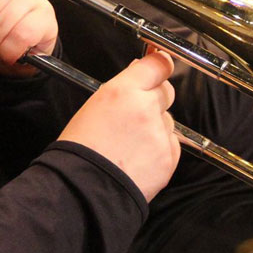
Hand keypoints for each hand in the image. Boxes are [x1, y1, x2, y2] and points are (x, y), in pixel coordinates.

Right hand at [59, 49, 180, 201]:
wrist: (83, 190)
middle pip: (166, 92)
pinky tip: (138, 159)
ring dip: (156, 127)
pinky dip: (160, 149)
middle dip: (156, 98)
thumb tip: (138, 73)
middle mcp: (146, 108)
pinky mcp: (169, 157)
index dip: (160, 62)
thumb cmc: (80, 151)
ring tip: (130, 146)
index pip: (156, 65)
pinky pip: (172, 144)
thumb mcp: (93, 107)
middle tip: (138, 113)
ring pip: (168, 121)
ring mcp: (160, 134)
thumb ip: (121, 90)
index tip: (161, 61)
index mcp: (123, 91)